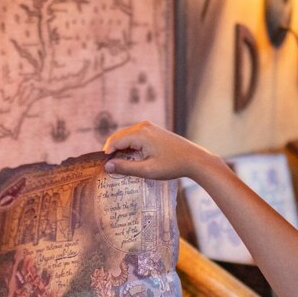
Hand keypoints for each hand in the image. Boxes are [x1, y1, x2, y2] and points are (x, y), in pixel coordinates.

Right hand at [102, 121, 217, 181]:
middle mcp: (143, 125)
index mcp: (140, 133)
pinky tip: (132, 158)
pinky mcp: (153, 129)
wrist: (194, 159)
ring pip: (126, 136)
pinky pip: (135, 136)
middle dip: (113, 150)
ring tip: (120, 164)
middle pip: (119, 137)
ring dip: (121, 148)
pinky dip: (130, 146)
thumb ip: (125, 168)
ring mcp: (149, 126)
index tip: (103, 167)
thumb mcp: (147, 170)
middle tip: (109, 167)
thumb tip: (107, 166)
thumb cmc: (172, 165)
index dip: (107, 154)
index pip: (115, 141)